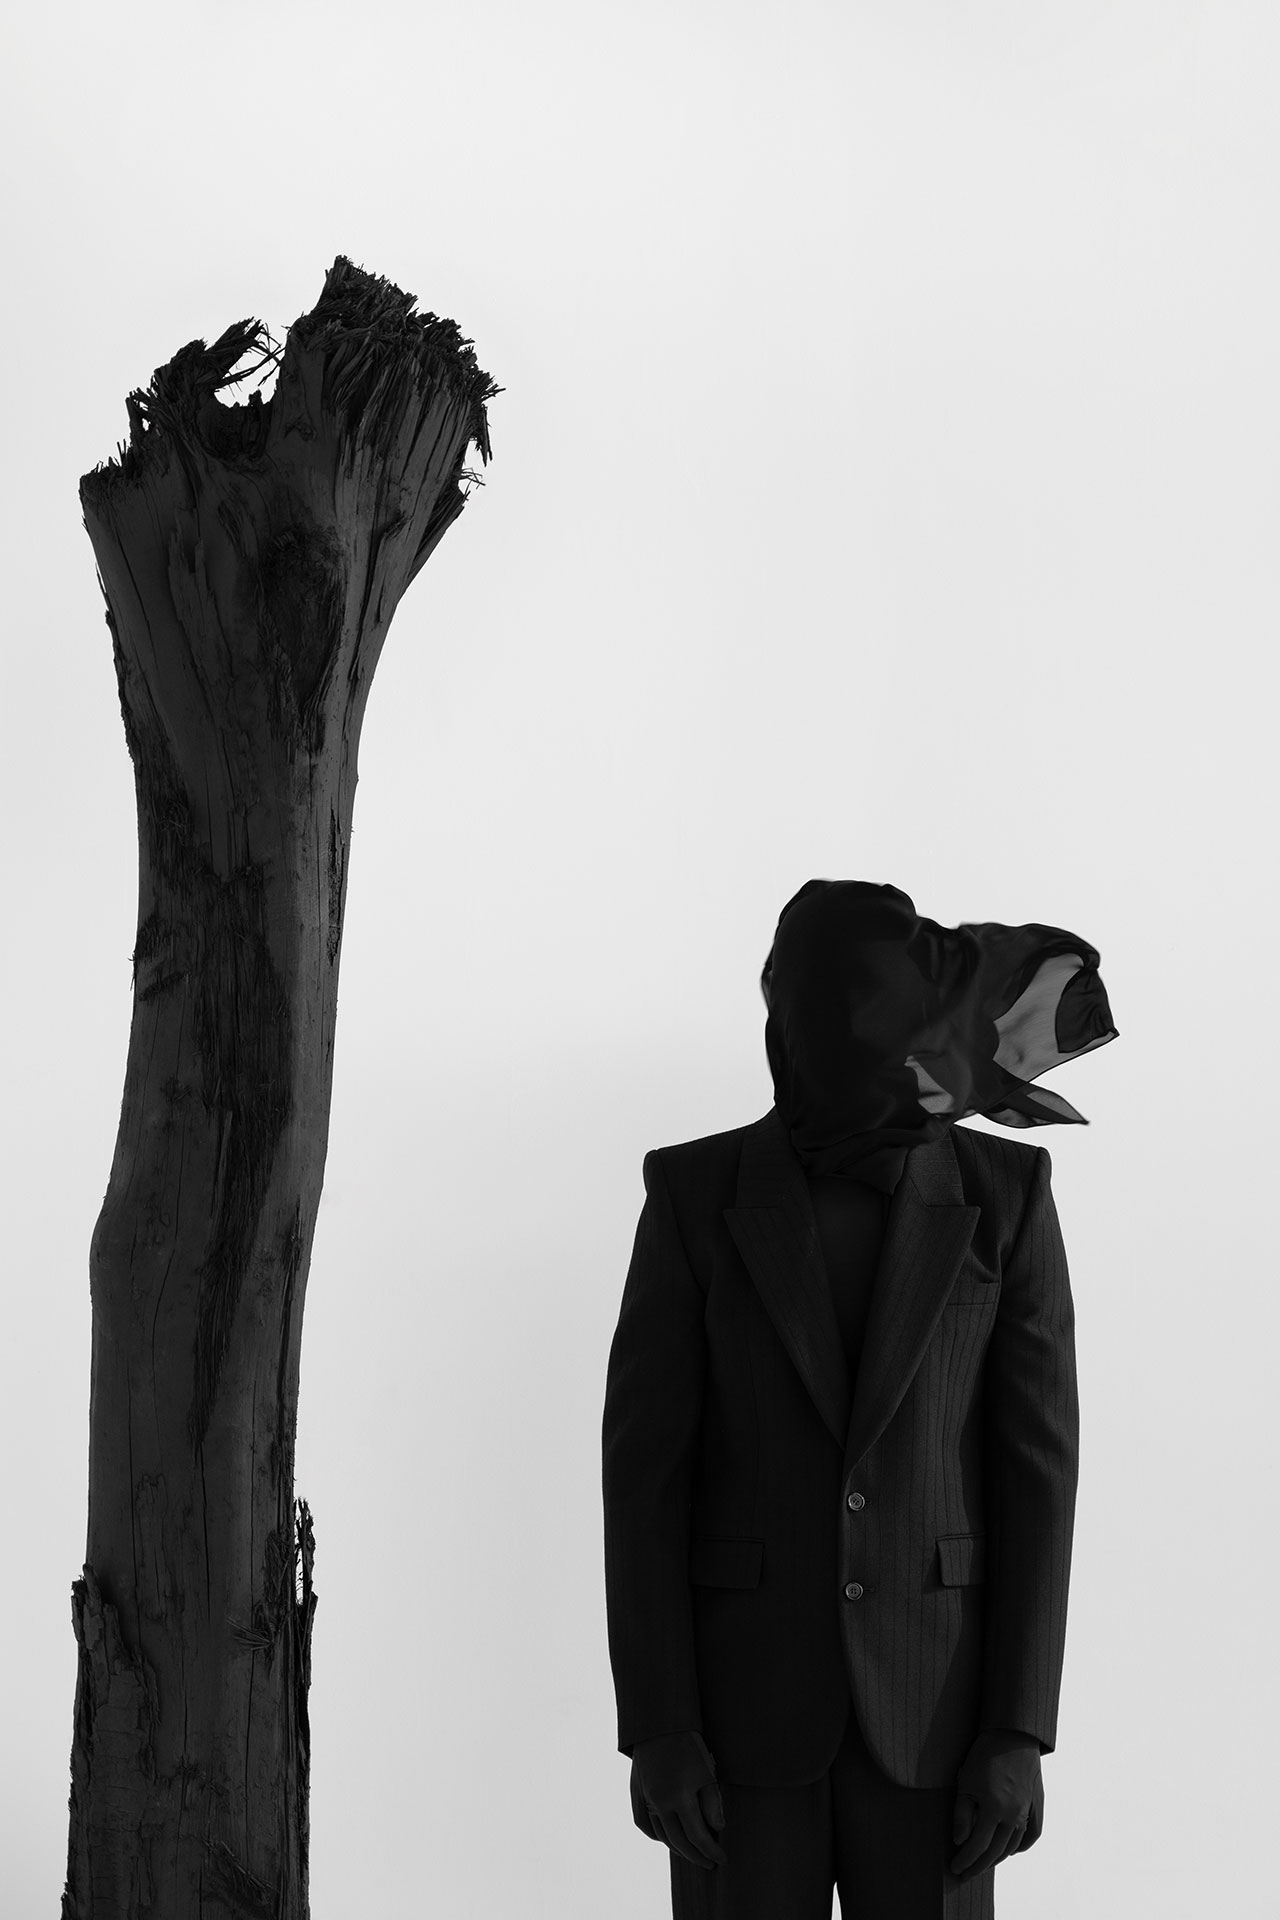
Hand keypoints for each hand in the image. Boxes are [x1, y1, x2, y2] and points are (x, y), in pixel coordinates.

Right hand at [630, 1730, 726, 1869]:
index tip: (722, 1859)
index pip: (698, 1836)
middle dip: (696, 1856)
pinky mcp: (636, 1793)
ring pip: (661, 1836)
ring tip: (692, 1853)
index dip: (711, 1851)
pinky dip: (656, 1836)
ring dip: (677, 1849)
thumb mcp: (707, 1772)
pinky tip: (667, 1839)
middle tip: (709, 1863)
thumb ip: (713, 1803)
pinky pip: (644, 1825)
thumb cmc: (689, 1746)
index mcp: (680, 1797)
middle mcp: (659, 1802)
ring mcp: (645, 1799)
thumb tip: (718, 1830)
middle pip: (679, 1842)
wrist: (660, 1724)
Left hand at [949, 1730, 1042, 1882]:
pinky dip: (1019, 1847)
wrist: (1013, 1736)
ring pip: (1012, 1846)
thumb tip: (960, 1841)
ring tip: (983, 1864)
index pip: (977, 1846)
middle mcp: (1013, 1816)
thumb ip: (962, 1814)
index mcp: (995, 1810)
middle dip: (978, 1865)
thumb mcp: (966, 1782)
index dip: (965, 1860)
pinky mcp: (1035, 1805)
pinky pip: (1031, 1835)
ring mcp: (1027, 1812)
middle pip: (995, 1851)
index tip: (955, 1867)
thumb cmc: (985, 1755)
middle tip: (965, 1873)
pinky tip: (1009, 1850)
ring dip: (996, 1859)